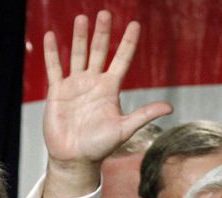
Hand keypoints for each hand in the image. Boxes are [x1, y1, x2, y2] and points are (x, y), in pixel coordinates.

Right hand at [42, 11, 171, 197]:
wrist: (75, 159)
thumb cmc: (100, 147)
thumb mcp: (124, 129)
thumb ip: (144, 115)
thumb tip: (170, 107)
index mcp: (110, 90)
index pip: (121, 60)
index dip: (128, 43)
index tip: (135, 24)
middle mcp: (93, 84)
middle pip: (99, 52)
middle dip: (102, 33)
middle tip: (105, 13)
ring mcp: (75, 86)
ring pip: (77, 55)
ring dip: (79, 37)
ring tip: (82, 18)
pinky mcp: (58, 92)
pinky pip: (54, 68)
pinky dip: (53, 53)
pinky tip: (52, 36)